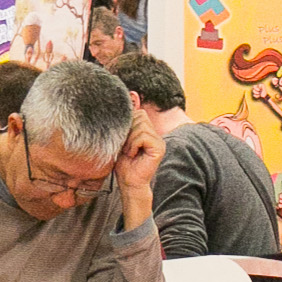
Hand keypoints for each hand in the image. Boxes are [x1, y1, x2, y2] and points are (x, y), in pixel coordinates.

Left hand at [114, 104, 163, 224]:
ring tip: (129, 152)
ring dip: (129, 140)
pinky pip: (143, 136)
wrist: (128, 182)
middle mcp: (156, 134)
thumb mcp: (122, 139)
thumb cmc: (123, 163)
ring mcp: (159, 141)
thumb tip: (128, 99)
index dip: (127, 123)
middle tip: (126, 147)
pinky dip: (133, 145)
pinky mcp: (159, 148)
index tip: (123, 140)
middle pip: (140, 116)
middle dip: (128, 131)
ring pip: (140, 126)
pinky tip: (133, 155)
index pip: (138, 113)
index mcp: (148, 131)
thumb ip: (126, 124)